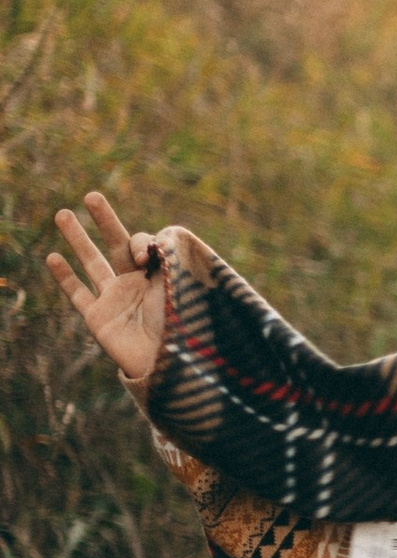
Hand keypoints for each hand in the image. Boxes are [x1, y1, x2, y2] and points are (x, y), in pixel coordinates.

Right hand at [47, 190, 170, 389]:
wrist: (173, 362)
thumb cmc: (183, 321)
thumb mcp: (181, 281)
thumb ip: (166, 254)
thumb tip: (145, 245)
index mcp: (160, 274)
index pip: (142, 244)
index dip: (139, 241)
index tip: (143, 255)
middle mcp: (137, 284)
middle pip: (116, 244)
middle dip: (104, 220)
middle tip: (92, 196)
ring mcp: (115, 300)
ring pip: (92, 262)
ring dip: (77, 238)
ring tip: (62, 214)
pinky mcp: (98, 318)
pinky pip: (77, 293)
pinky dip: (64, 276)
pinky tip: (52, 257)